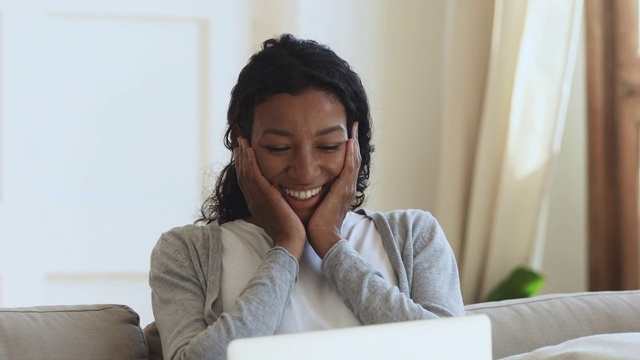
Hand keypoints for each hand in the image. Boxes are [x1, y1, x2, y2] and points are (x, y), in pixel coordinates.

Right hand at [235, 137, 305, 259]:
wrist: (290, 241)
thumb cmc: (289, 231)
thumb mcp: (280, 214)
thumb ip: (277, 204)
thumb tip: (281, 197)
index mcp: (256, 204)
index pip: (246, 181)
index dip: (243, 166)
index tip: (242, 153)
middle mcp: (253, 200)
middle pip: (242, 174)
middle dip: (239, 157)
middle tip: (238, 142)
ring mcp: (256, 198)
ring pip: (245, 173)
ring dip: (243, 155)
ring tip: (241, 140)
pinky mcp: (264, 196)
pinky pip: (253, 176)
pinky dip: (250, 162)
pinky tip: (249, 150)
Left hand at [306, 122, 360, 257]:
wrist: (324, 240)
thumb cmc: (317, 226)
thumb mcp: (316, 204)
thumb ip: (314, 193)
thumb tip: (302, 185)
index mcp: (341, 189)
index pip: (346, 164)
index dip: (347, 148)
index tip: (346, 133)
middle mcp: (348, 186)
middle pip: (354, 158)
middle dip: (354, 140)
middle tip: (352, 123)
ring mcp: (348, 188)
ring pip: (354, 160)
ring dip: (354, 142)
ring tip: (353, 126)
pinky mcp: (344, 190)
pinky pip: (349, 168)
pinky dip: (351, 154)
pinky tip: (350, 141)